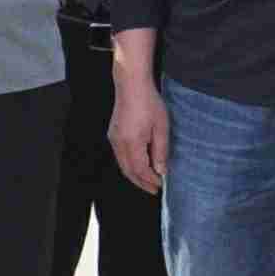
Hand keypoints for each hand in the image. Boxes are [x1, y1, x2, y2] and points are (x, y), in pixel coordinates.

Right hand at [109, 74, 169, 193]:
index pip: (140, 170)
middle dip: (141, 182)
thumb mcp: (161, 128)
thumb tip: (161, 170)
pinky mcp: (113, 134)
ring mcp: (114, 139)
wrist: (131, 85)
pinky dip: (129, 165)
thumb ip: (160, 151)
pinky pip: (120, 156)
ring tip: (148, 180)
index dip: (150, 180)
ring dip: (135, 175)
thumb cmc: (149, 103)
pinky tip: (139, 165)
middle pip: (128, 171)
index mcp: (132, 143)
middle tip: (154, 190)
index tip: (160, 185)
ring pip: (123, 165)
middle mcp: (119, 144)